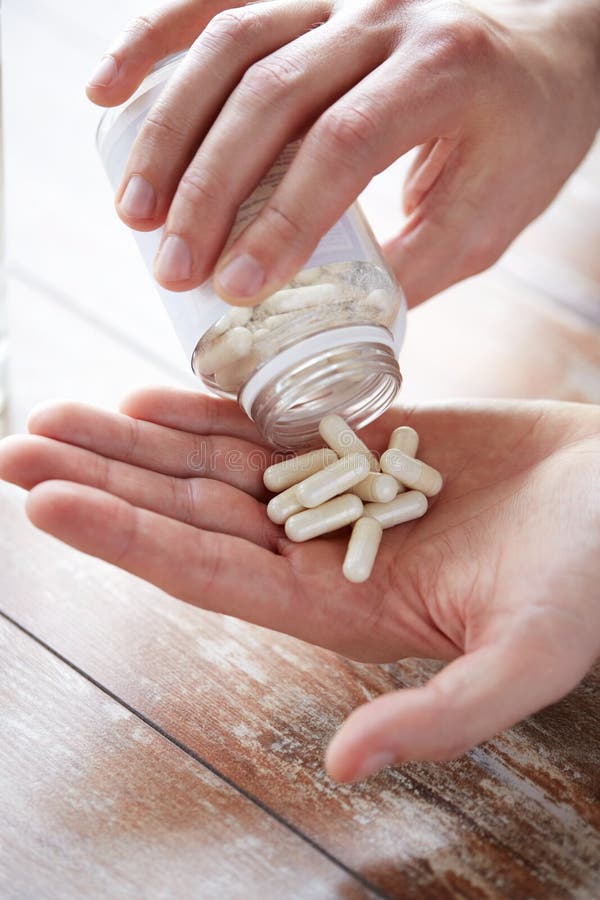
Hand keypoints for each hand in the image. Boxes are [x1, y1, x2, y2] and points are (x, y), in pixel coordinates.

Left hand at [1, 391, 598, 779]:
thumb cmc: (589, 584)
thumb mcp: (527, 658)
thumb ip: (441, 714)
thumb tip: (346, 761)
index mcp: (339, 607)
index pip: (207, 572)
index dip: (125, 539)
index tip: (44, 502)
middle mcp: (318, 551)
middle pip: (188, 515)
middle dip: (103, 482)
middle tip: (17, 446)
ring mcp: (332, 492)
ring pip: (213, 466)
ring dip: (136, 441)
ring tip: (61, 413)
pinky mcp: (358, 439)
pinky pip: (265, 425)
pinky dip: (206, 410)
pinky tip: (149, 398)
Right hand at [87, 0, 599, 304]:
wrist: (548, 54)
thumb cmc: (523, 142)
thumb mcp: (488, 219)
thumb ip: (411, 268)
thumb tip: (322, 324)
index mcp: (445, 70)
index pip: (343, 144)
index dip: (281, 218)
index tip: (236, 288)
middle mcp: (387, 13)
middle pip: (271, 96)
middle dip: (208, 190)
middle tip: (172, 268)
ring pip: (231, 47)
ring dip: (169, 133)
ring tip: (133, 213)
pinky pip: (218, 2)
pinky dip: (154, 42)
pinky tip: (108, 91)